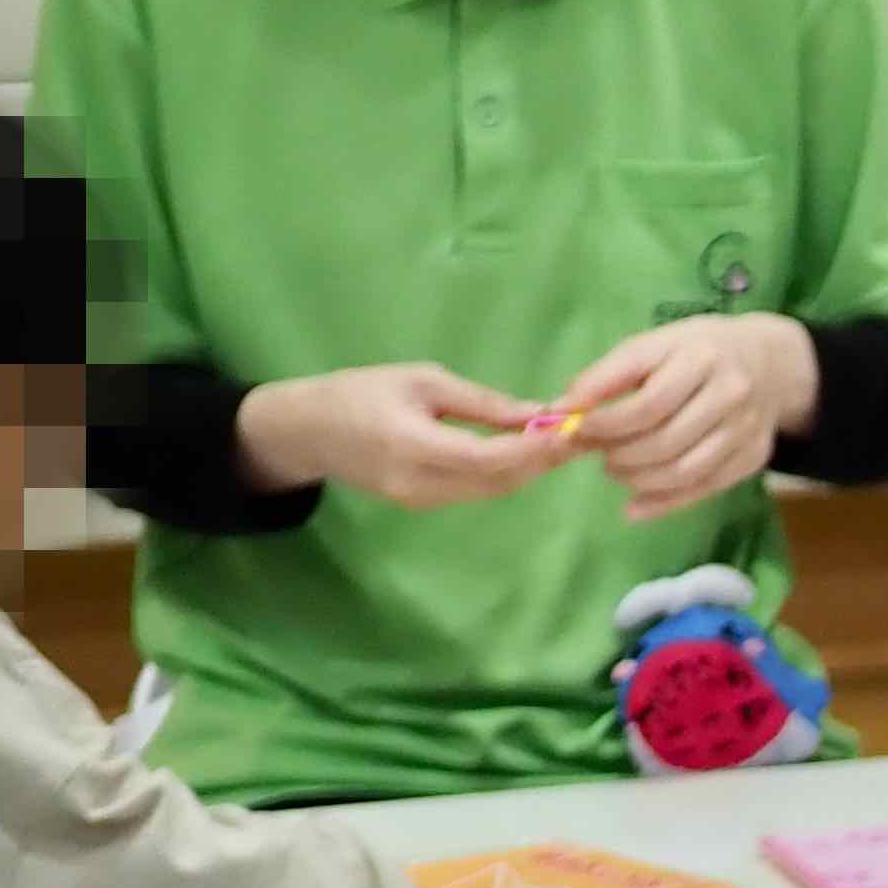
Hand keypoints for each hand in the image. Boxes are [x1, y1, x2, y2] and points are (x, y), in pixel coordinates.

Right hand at [233, 362, 569, 510]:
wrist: (307, 429)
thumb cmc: (361, 391)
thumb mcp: (421, 381)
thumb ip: (480, 402)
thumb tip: (537, 412)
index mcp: (412, 443)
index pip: (489, 457)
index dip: (535, 449)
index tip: (571, 430)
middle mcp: (419, 482)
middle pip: (499, 481)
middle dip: (542, 461)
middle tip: (580, 436)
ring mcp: (420, 501)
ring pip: (491, 491)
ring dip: (529, 470)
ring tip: (561, 443)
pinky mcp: (421, 506)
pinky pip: (474, 492)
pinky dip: (504, 475)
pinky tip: (524, 455)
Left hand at [550, 315, 818, 524]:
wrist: (771, 364)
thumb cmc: (696, 351)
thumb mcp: (653, 346)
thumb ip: (609, 376)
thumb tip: (562, 410)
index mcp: (701, 358)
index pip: (648, 404)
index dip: (607, 424)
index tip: (578, 429)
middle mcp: (730, 395)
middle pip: (666, 441)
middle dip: (620, 454)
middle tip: (598, 455)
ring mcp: (746, 430)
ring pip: (684, 471)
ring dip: (638, 480)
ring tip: (616, 471)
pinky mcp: (753, 458)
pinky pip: (705, 489)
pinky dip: (665, 503)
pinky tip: (636, 505)